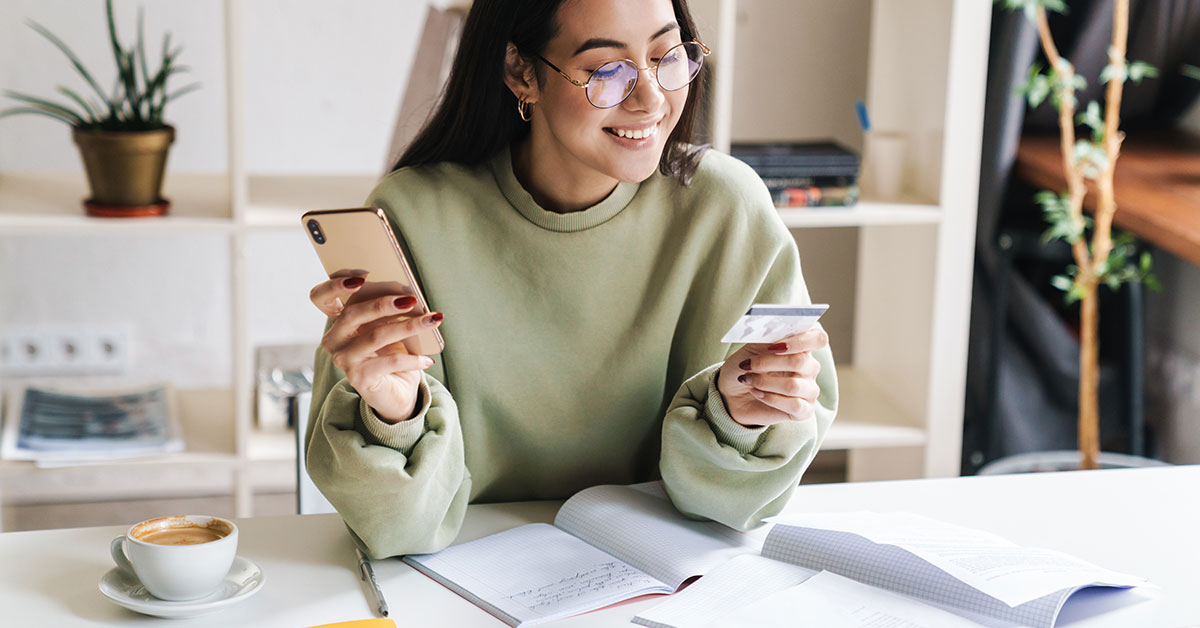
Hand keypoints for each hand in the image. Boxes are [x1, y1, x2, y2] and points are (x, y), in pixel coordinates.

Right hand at [309, 275, 440, 422]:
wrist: (396, 392)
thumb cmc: (391, 353)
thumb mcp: (387, 327)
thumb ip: (388, 310)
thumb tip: (409, 294)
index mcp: (338, 322)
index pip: (320, 297)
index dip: (335, 284)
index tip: (362, 276)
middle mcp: (334, 340)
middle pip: (352, 313)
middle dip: (384, 303)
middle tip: (411, 299)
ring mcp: (344, 360)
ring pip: (375, 336)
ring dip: (408, 326)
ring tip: (432, 320)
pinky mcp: (359, 378)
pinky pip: (389, 362)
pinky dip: (412, 359)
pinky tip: (427, 359)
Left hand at [716, 328, 827, 426]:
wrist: (731, 394)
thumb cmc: (745, 367)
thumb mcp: (750, 348)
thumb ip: (766, 338)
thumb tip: (776, 332)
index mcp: (801, 347)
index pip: (818, 338)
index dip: (800, 340)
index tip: (776, 345)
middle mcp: (810, 368)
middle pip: (800, 362)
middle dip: (768, 363)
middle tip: (747, 364)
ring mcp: (809, 390)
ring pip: (793, 386)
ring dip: (764, 382)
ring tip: (748, 380)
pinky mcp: (804, 411)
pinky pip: (794, 405)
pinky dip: (770, 398)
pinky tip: (757, 393)